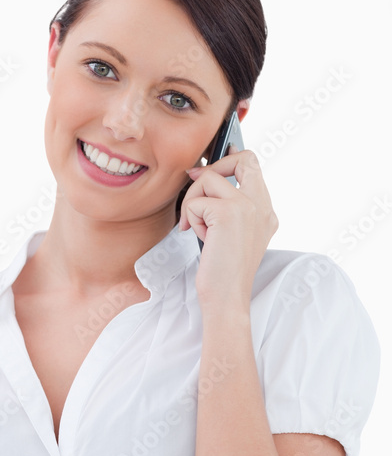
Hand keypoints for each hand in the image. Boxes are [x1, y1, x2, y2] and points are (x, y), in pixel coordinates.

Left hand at [178, 146, 277, 311]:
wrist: (227, 296)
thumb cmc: (223, 269)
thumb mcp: (229, 232)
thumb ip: (226, 205)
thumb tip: (200, 174)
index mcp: (266, 209)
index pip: (253, 165)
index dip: (228, 159)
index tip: (207, 168)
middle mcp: (262, 205)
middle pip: (240, 159)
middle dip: (210, 170)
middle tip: (193, 189)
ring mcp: (248, 206)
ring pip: (208, 178)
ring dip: (192, 202)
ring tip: (196, 227)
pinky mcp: (228, 213)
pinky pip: (196, 201)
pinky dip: (190, 218)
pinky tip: (198, 237)